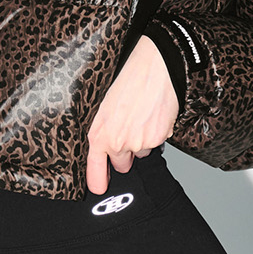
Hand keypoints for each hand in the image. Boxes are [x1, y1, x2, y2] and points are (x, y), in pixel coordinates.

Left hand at [85, 34, 179, 194]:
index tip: (99, 187)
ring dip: (143, 141)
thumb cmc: (131, 79)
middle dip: (126, 154)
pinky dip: (157, 132)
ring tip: (143, 115)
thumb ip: (105, 130)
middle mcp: (118, 142)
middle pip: (122, 163)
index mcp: (100, 133)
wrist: (156, 66)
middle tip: (130, 129)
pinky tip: (155, 114)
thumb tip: (110, 148)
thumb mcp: (106, 105)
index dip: (97, 179)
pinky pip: (157, 143)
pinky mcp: (157, 139)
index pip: (95, 165)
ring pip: (141, 152)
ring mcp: (139, 143)